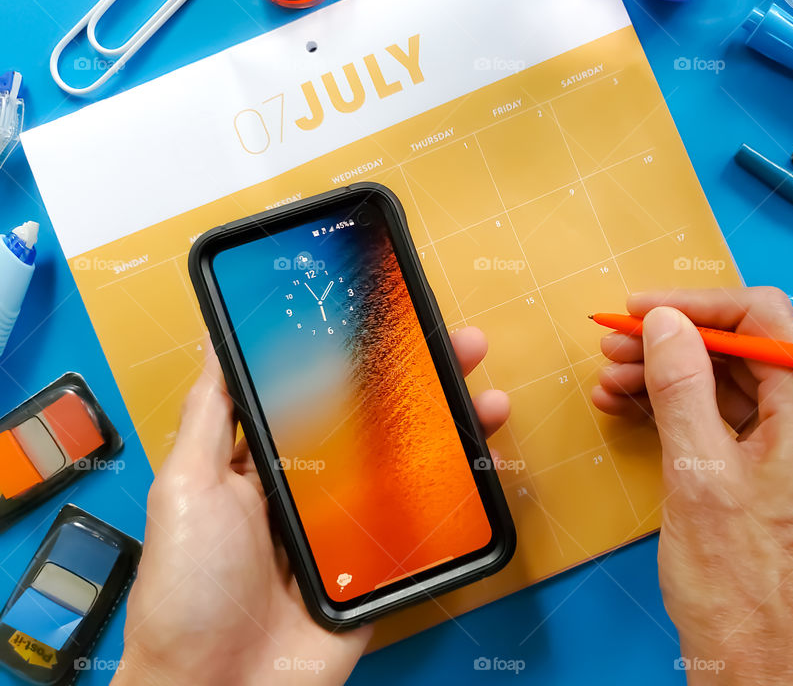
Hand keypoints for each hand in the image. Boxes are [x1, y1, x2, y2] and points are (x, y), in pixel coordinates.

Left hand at [115, 326, 508, 685]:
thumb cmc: (189, 591)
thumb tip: (218, 343)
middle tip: (460, 347)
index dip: (359, 356)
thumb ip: (209, 417)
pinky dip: (457, 493)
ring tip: (486, 399)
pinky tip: (484, 463)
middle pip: (377, 423)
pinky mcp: (378, 568)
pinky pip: (423, 524)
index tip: (391, 322)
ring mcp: (349, 527)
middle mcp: (312, 488)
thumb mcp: (186, 487)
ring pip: (409, 466)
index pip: (320, 393)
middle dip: (420, 383)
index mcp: (265, 461)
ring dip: (451, 430)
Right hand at [592, 288, 792, 684]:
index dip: (695, 305)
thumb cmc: (737, 585)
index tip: (637, 310)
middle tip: (612, 350)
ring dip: (668, 379)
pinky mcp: (770, 480)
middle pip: (742, 353)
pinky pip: (725, 426)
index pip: (762, 320)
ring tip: (610, 385)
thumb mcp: (696, 473)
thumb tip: (665, 322)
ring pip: (728, 389)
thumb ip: (681, 386)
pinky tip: (631, 412)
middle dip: (673, 344)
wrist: (758, 668)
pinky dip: (679, 414)